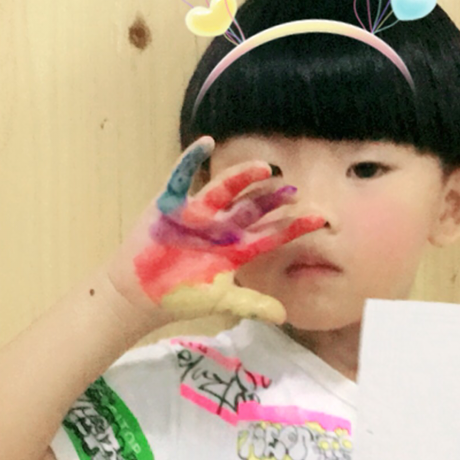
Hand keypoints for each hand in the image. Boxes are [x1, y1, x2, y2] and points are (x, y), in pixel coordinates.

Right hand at [106, 137, 328, 316]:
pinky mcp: (172, 202)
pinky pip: (182, 177)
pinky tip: (206, 143)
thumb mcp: (220, 300)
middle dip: (272, 199)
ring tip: (264, 167)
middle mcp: (221, 226)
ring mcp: (197, 212)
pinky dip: (191, 160)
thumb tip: (284, 315)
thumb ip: (251, 303)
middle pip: (252, 208)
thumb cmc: (180, 297)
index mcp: (236, 248)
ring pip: (224, 189)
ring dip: (242, 177)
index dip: (295, 226)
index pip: (271, 234)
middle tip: (293, 189)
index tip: (321, 218)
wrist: (139, 294)